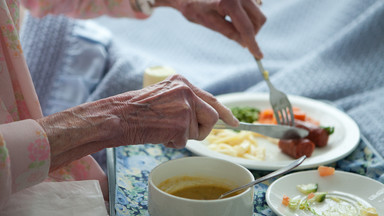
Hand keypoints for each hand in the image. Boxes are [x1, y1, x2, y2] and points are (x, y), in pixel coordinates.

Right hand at [38, 74, 238, 169]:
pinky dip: (172, 143)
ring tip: (163, 129)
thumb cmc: (136, 109)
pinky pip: (184, 142)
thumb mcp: (164, 96)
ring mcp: (184, 108)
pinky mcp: (180, 125)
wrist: (117, 116)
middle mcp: (187, 92)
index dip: (225, 112)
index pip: (211, 99)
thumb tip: (204, 116)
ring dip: (183, 136)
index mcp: (183, 83)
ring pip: (199, 132)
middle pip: (211, 117)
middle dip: (201, 129)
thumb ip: (184, 102)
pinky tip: (157, 134)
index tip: (234, 122)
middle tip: (184, 132)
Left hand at [156, 0, 265, 58]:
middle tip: (240, 39)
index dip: (253, 44)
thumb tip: (246, 44)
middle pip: (259, 19)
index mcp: (229, 2)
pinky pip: (254, 7)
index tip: (259, 56)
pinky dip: (248, 16)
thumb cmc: (194, 7)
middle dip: (253, 32)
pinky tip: (233, 16)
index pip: (246, 28)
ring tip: (232, 24)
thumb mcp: (210, 23)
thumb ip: (229, 33)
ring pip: (258, 13)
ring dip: (251, 24)